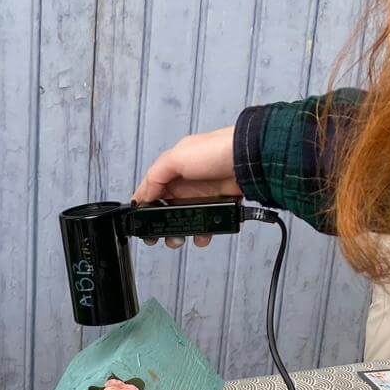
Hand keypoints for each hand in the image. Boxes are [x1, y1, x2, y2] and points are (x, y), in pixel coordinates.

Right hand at [133, 126, 240, 247]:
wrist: (251, 158)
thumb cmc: (217, 150)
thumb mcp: (177, 158)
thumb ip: (156, 175)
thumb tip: (144, 195)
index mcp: (174, 168)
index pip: (152, 188)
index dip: (143, 205)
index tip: (138, 220)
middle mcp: (188, 181)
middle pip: (168, 208)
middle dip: (162, 224)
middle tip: (159, 237)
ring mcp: (205, 193)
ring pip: (189, 218)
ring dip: (183, 231)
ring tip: (182, 239)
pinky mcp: (222, 201)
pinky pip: (211, 221)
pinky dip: (207, 230)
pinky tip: (204, 235)